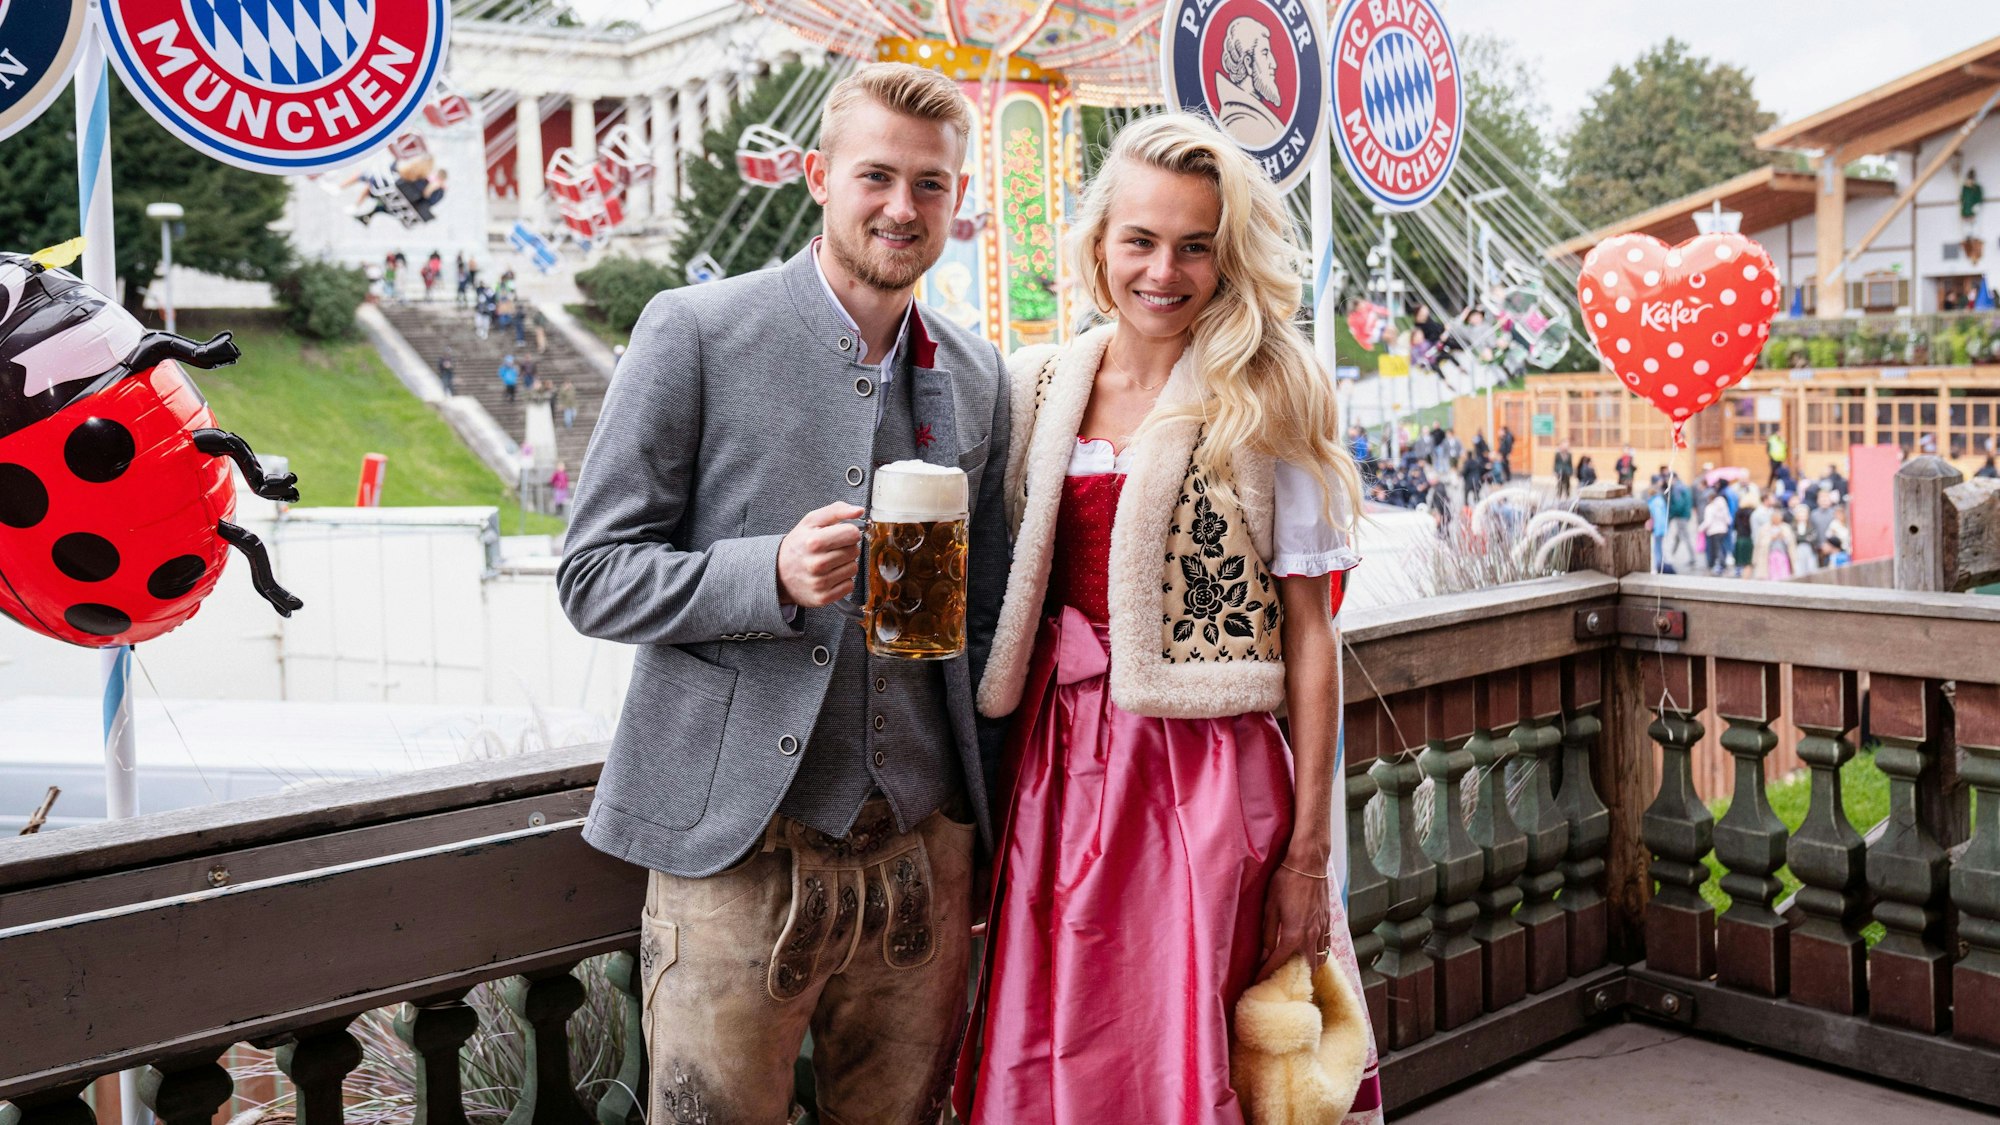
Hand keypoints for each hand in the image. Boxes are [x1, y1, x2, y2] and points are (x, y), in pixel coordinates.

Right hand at [777, 502, 864, 607]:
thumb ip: (836, 511)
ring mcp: (820, 583)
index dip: (849, 532)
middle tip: (831, 549)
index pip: (853, 534)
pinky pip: (849, 585)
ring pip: (854, 568)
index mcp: (813, 542)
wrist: (778, 573)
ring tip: (829, 562)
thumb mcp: (811, 521)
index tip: (841, 534)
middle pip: (854, 551)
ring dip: (845, 564)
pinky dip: (842, 580)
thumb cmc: (798, 544)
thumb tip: (859, 511)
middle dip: (846, 548)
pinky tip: (829, 576)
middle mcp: (816, 564)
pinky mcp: (823, 598)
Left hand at [1256, 862, 1332, 983]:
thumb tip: (1265, 952)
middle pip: (1304, 968)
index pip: (1278, 962)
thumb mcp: (1270, 906)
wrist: (1309, 863)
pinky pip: (1326, 947)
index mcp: (1294, 934)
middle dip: (1292, 977)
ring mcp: (1322, 929)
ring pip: (1319, 959)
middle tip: (1279, 981)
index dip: (1266, 973)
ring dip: (1307, 968)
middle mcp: (1311, 936)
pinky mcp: (1328, 922)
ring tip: (1294, 972)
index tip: (1258, 982)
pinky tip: (1311, 955)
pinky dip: (1319, 956)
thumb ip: (1268, 932)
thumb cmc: (1286, 881)